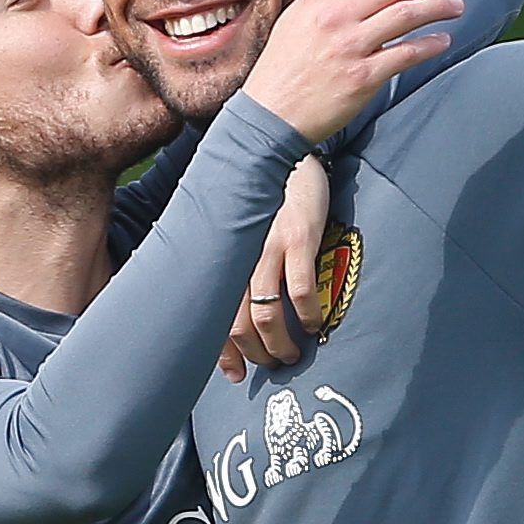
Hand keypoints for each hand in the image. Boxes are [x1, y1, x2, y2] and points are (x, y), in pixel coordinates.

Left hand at [220, 155, 330, 380]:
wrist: (286, 149)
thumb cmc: (263, 197)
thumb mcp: (237, 229)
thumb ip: (231, 263)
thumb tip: (234, 306)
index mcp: (219, 257)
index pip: (209, 315)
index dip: (219, 352)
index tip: (233, 374)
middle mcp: (235, 256)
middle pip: (234, 324)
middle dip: (253, 354)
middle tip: (270, 365)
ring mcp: (265, 247)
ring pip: (265, 314)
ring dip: (279, 344)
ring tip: (291, 355)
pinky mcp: (297, 238)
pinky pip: (301, 291)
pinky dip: (307, 316)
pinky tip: (314, 327)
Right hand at [242, 0, 459, 143]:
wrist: (270, 113)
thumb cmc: (284, 65)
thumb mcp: (298, 17)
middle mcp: (335, 16)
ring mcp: (349, 47)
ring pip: (407, 14)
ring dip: (438, 6)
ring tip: (455, 5)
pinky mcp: (362, 78)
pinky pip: (407, 54)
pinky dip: (430, 44)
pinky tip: (443, 40)